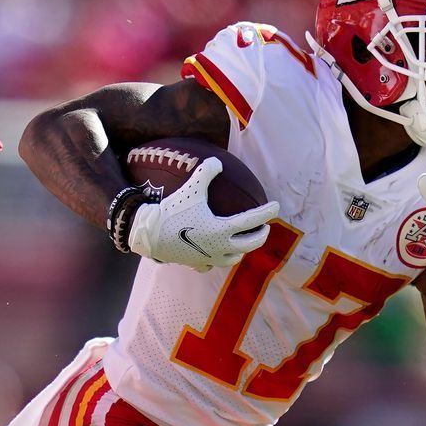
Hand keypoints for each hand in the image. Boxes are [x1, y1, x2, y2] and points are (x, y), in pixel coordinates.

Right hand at [128, 157, 279, 270]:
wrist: (149, 234)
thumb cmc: (172, 211)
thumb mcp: (191, 189)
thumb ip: (206, 173)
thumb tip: (218, 160)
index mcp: (222, 230)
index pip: (252, 221)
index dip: (266, 213)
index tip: (276, 207)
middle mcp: (220, 247)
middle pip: (250, 244)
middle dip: (261, 236)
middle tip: (265, 228)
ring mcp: (209, 259)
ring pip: (234, 258)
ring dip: (241, 250)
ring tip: (243, 242)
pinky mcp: (197, 264)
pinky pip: (212, 265)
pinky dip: (217, 260)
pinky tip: (215, 255)